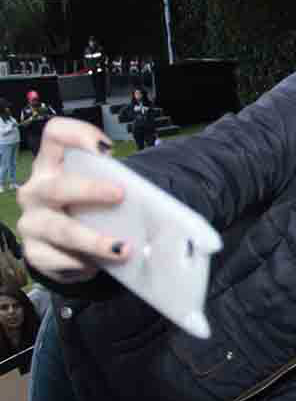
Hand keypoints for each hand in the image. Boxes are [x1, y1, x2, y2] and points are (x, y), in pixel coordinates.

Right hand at [17, 118, 126, 282]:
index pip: (55, 135)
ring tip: (122, 248)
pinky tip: (97, 265)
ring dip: (93, 240)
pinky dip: (82, 263)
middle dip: (90, 190)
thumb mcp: (99, 191)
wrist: (68, 248)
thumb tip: (157, 201)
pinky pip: (58, 259)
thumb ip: (117, 186)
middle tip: (120, 195)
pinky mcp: (35, 252)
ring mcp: (32, 222)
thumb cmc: (89, 210)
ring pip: (60, 230)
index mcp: (52, 166)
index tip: (105, 149)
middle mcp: (37, 191)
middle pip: (58, 186)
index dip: (77, 135)